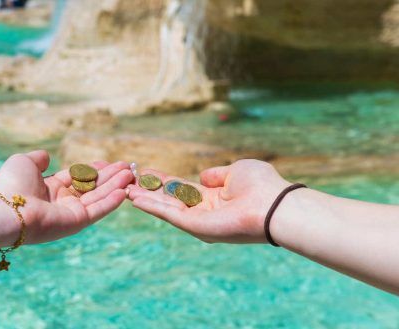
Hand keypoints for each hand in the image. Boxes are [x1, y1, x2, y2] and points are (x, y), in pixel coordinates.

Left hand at [0, 150, 133, 243]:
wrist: (6, 208)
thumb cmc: (11, 183)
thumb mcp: (25, 162)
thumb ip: (38, 158)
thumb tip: (46, 156)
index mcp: (49, 188)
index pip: (77, 177)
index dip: (93, 170)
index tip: (109, 163)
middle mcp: (61, 201)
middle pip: (91, 187)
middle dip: (110, 177)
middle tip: (127, 167)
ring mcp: (69, 213)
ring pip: (98, 197)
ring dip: (115, 186)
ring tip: (131, 174)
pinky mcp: (76, 223)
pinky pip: (97, 210)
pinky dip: (111, 201)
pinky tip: (125, 191)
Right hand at [128, 160, 290, 242]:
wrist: (273, 205)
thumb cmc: (261, 185)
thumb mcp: (236, 170)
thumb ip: (216, 174)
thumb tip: (203, 176)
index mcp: (214, 198)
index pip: (182, 188)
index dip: (164, 180)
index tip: (146, 171)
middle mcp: (204, 211)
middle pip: (170, 199)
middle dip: (150, 190)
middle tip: (129, 180)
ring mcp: (199, 221)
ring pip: (166, 208)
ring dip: (145, 199)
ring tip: (125, 189)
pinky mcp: (196, 227)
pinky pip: (169, 215)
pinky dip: (152, 206)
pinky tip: (135, 198)